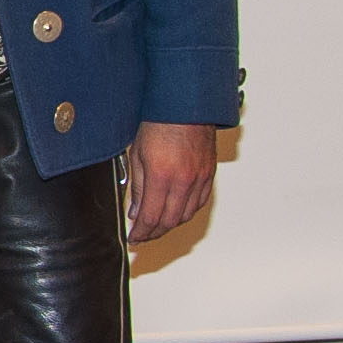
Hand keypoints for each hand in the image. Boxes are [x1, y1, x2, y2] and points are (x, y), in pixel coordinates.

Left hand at [123, 121, 219, 243]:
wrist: (184, 105)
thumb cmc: (159, 122)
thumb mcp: (137, 154)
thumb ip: (137, 186)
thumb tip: (136, 211)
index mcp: (161, 175)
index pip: (151, 217)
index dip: (141, 233)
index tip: (134, 238)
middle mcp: (183, 180)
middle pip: (169, 221)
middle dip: (154, 233)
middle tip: (142, 236)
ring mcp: (199, 178)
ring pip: (186, 215)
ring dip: (170, 225)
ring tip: (156, 226)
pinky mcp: (208, 173)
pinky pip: (199, 202)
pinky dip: (186, 212)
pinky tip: (176, 212)